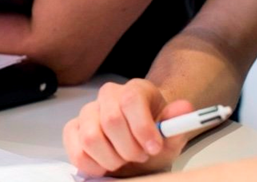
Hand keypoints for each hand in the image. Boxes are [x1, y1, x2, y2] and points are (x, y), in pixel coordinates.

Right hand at [63, 79, 193, 176]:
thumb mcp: (171, 135)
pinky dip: (94, 165)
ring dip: (111, 159)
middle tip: (140, 156)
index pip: (130, 99)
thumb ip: (177, 123)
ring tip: (123, 160)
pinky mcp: (72, 130)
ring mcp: (86, 112)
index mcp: (134, 90)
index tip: (154, 148)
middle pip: (111, 121)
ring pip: (91, 137)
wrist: (139, 144)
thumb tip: (184, 108)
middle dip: (129, 148)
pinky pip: (76, 151)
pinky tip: (106, 164)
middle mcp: (107, 96)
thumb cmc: (154, 137)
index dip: (142, 127)